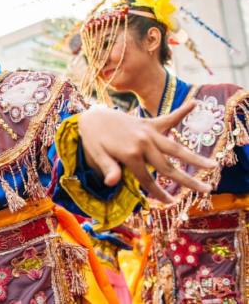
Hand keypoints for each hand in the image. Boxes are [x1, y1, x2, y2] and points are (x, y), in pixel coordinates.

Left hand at [79, 102, 215, 203]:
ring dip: (194, 157)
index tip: (170, 202)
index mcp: (130, 154)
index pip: (148, 179)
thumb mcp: (96, 154)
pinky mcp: (149, 123)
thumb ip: (107, 168)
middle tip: (206, 190)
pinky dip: (181, 112)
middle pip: (168, 166)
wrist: (93, 116)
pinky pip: (168, 118)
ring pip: (175, 147)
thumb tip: (111, 183)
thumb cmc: (93, 139)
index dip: (158, 192)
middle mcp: (143, 143)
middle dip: (187, 180)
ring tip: (212, 166)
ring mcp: (148, 132)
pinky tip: (194, 103)